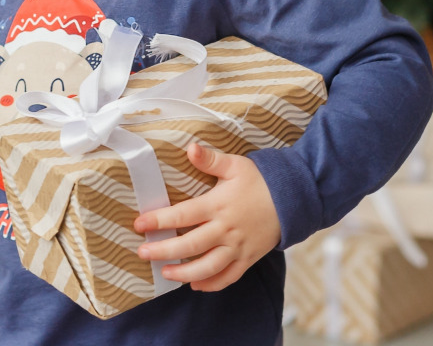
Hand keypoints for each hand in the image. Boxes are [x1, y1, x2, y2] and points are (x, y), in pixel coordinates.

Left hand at [132, 142, 281, 291]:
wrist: (292, 199)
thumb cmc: (260, 180)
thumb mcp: (235, 165)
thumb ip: (210, 160)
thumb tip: (190, 147)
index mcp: (218, 205)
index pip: (183, 214)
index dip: (159, 220)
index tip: (139, 223)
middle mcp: (226, 229)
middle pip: (190, 245)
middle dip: (164, 251)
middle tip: (143, 253)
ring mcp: (237, 247)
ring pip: (208, 267)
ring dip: (184, 273)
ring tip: (165, 273)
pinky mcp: (248, 258)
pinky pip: (228, 277)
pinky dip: (211, 284)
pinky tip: (195, 285)